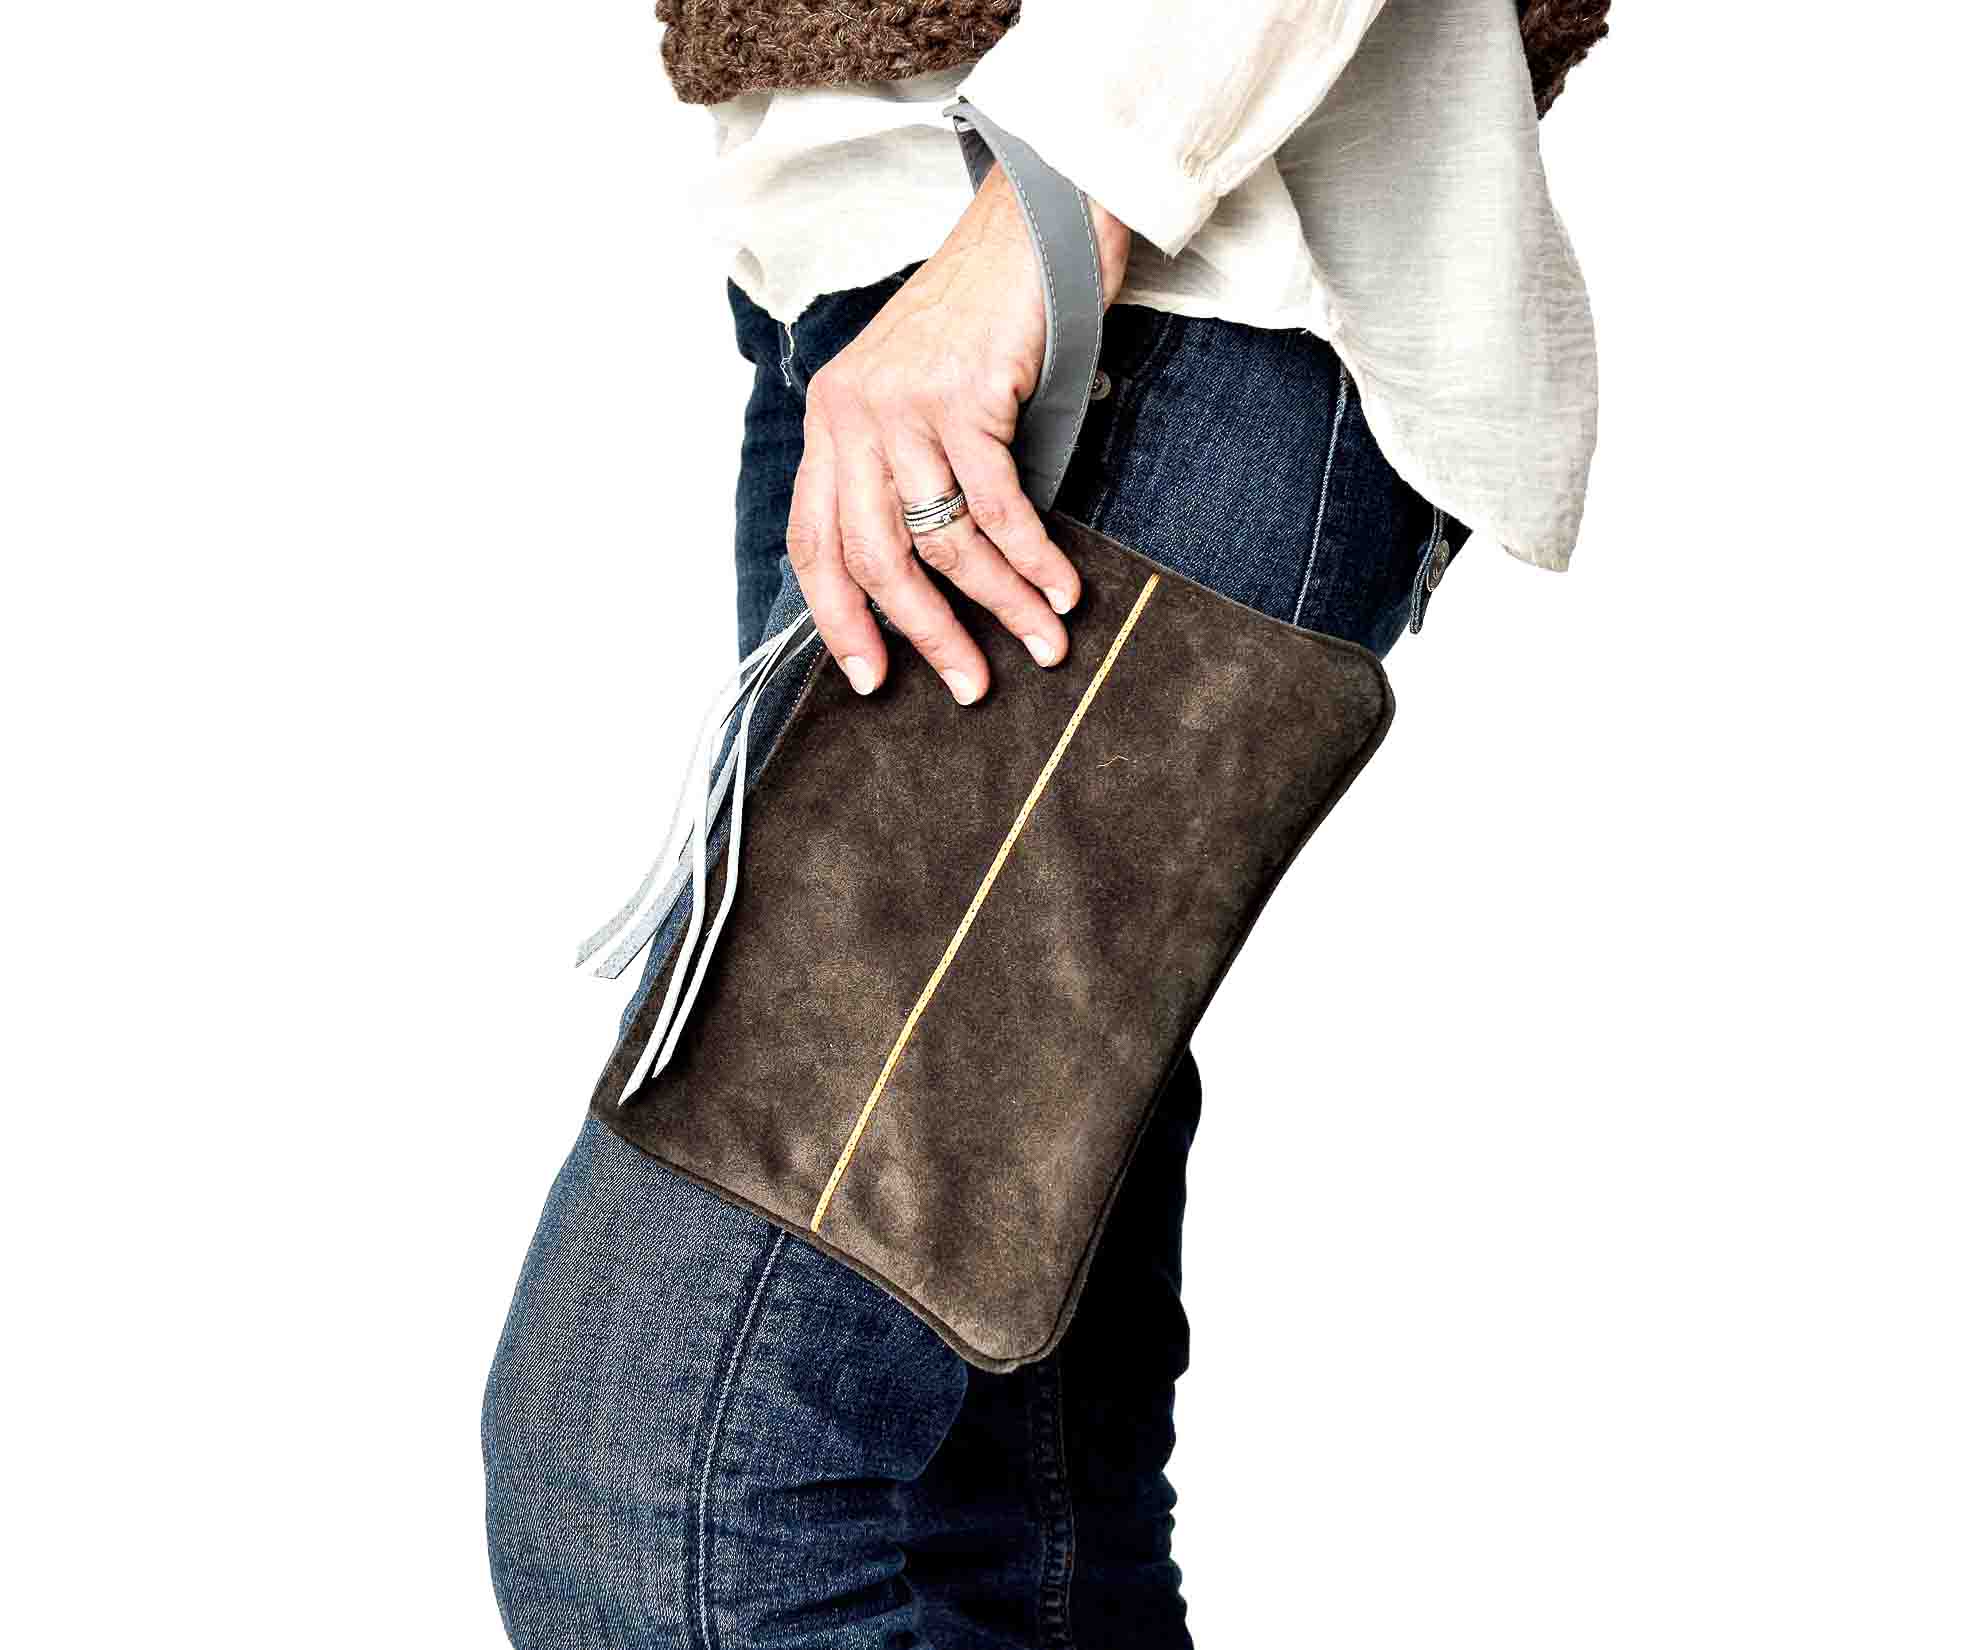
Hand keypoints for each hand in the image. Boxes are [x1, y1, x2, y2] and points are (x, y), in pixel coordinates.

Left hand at [786, 168, 1130, 703]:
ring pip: (942, 539)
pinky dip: (1033, 559)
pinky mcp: (964, 394)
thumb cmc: (986, 311)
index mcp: (832, 418)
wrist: (1036, 217)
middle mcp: (853, 412)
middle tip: (969, 685)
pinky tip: (1060, 590)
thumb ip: (909, 468)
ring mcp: (905, 402)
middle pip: (873, 557)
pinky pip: (997, 505)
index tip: (869, 677)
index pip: (814, 540)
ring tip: (1043, 642)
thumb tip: (937, 578)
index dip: (838, 618)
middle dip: (925, 634)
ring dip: (999, 604)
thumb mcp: (919, 389)